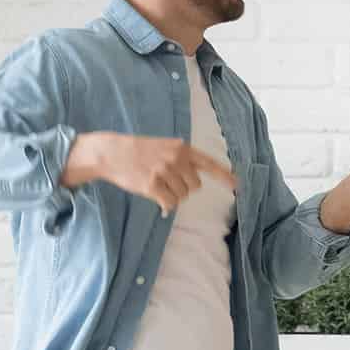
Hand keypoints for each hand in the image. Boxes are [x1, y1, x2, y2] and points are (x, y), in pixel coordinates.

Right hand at [65, 132, 233, 214]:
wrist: (112, 152)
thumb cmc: (138, 151)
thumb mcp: (163, 145)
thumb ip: (180, 157)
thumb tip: (195, 180)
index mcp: (181, 148)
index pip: (208, 163)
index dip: (224, 176)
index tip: (238, 186)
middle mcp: (176, 159)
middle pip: (195, 187)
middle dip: (184, 189)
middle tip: (167, 182)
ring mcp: (164, 172)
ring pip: (182, 197)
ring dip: (172, 196)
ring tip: (157, 184)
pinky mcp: (152, 185)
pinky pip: (169, 204)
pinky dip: (164, 204)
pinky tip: (154, 195)